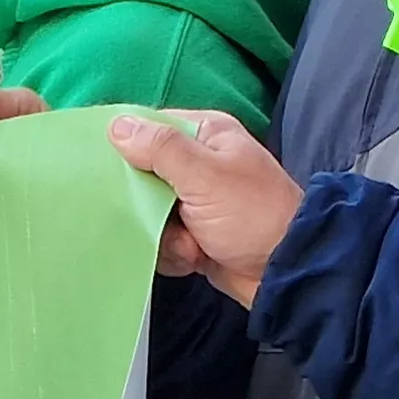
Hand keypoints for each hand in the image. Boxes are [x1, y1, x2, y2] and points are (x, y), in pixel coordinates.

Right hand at [107, 112, 303, 306]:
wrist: (285, 274)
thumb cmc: (253, 215)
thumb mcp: (205, 176)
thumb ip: (161, 149)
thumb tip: (117, 125)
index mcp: (205, 134)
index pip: (149, 128)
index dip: (125, 147)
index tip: (112, 170)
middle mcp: (198, 163)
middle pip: (142, 175)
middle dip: (147, 204)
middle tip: (162, 215)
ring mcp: (195, 201)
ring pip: (147, 213)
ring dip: (164, 235)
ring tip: (192, 243)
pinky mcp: (193, 234)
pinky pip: (160, 240)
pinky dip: (174, 253)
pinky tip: (195, 257)